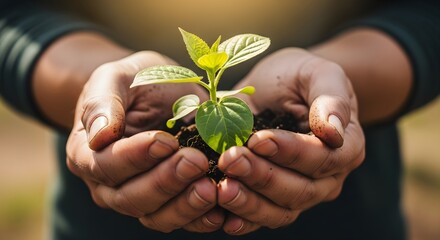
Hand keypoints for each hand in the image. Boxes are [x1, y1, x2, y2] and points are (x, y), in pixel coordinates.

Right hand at [66, 51, 221, 232]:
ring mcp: (139, 196)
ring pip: (156, 216)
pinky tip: (220, 210)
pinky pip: (181, 219)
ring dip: (185, 206)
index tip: (166, 141)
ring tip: (211, 188)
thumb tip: (100, 136)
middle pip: (132, 197)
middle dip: (166, 182)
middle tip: (196, 161)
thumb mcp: (114, 78)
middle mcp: (109, 184)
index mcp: (88, 154)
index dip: (136, 157)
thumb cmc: (132, 82)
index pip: (106, 165)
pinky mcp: (167, 202)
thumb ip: (102, 103)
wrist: (156, 92)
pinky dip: (200, 219)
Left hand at [217, 48, 364, 233]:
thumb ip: (332, 98)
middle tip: (230, 160)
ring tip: (222, 189)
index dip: (291, 152)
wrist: (279, 89)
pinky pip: (263, 218)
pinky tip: (224, 218)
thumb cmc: (299, 77)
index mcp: (345, 146)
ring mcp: (302, 192)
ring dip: (250, 203)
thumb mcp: (317, 73)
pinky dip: (244, 220)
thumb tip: (333, 131)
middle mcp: (327, 177)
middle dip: (263, 177)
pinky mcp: (275, 199)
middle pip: (300, 190)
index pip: (323, 158)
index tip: (259, 139)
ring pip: (281, 210)